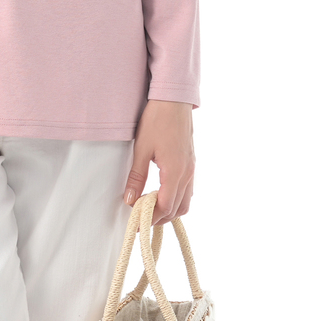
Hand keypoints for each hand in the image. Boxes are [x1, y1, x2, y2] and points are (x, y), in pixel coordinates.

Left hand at [122, 100, 194, 225]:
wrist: (173, 98)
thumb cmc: (157, 119)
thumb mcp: (142, 148)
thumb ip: (136, 177)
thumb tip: (129, 200)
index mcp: (175, 171)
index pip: (165, 207)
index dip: (150, 217)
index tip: (136, 222)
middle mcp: (187, 173)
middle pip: (178, 209)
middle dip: (160, 218)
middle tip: (141, 217)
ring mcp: (191, 168)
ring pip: (186, 201)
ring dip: (170, 210)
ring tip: (150, 207)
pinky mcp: (191, 162)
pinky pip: (188, 189)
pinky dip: (176, 198)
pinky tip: (161, 192)